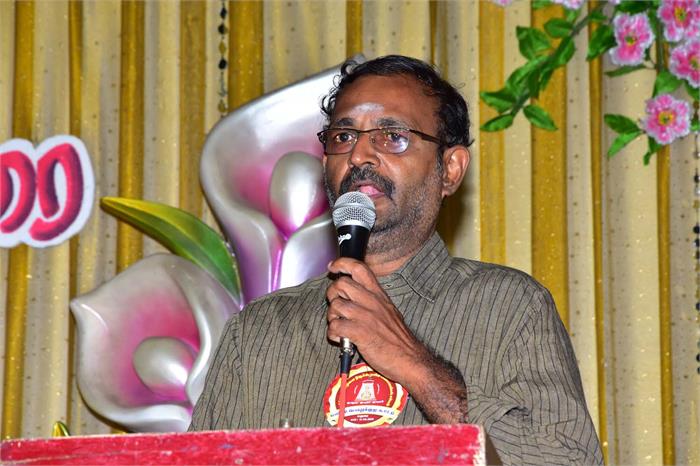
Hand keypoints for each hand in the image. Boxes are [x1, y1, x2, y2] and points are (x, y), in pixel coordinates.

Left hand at [326, 257, 427, 383]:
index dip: (342, 264)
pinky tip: (340, 338)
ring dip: (332, 317)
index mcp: (379, 295)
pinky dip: (333, 333)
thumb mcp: (388, 311)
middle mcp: (372, 302)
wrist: (409, 359)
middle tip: (336, 305)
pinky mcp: (360, 332)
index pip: (359, 268)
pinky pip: (335, 326)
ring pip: (336, 305)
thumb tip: (353, 293)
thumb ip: (372, 300)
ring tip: (339, 325)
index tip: (332, 267)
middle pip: (342, 284)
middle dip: (332, 294)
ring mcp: (366, 316)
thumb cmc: (397, 338)